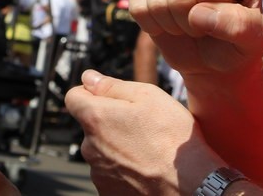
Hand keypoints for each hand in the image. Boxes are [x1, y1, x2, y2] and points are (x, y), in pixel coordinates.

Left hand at [65, 69, 226, 195]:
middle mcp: (90, 147)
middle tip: (140, 124)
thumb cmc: (172, 140)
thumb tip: (89, 77)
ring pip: (102, 150)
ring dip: (118, 146)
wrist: (189, 186)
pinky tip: (146, 167)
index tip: (107, 95)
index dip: (90, 92)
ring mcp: (98, 173)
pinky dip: (125, 168)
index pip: (73, 97)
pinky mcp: (108, 192)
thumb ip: (112, 85)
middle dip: (110, 121)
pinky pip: (111, 172)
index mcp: (96, 119)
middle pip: (91, 125)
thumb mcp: (148, 97)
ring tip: (147, 148)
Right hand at [128, 0, 262, 76]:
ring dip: (172, 26)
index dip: (213, 17)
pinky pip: (137, 7)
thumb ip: (239, 26)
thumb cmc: (236, 43)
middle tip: (204, 27)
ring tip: (188, 24)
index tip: (224, 21)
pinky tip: (167, 21)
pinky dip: (151, 25)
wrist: (211, 56)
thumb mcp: (255, 41)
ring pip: (157, 2)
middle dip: (190, 24)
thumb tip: (198, 13)